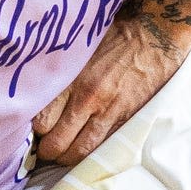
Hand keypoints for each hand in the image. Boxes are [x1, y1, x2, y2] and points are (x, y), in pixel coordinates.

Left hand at [32, 9, 190, 166]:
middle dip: (46, 150)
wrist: (157, 33)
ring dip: (66, 157)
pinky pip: (101, 146)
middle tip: (43, 148)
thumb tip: (39, 85)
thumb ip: (62, 68)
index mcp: (73, 78)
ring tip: (61, 155)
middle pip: (56, 141)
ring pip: (78, 151)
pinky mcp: (126, 118)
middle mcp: (88, 99)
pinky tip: (81, 150)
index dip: (34, 130)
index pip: (41, 120)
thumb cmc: (116, 32)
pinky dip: (88, 153)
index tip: (33, 129)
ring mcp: (108, 112)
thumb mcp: (81, 45)